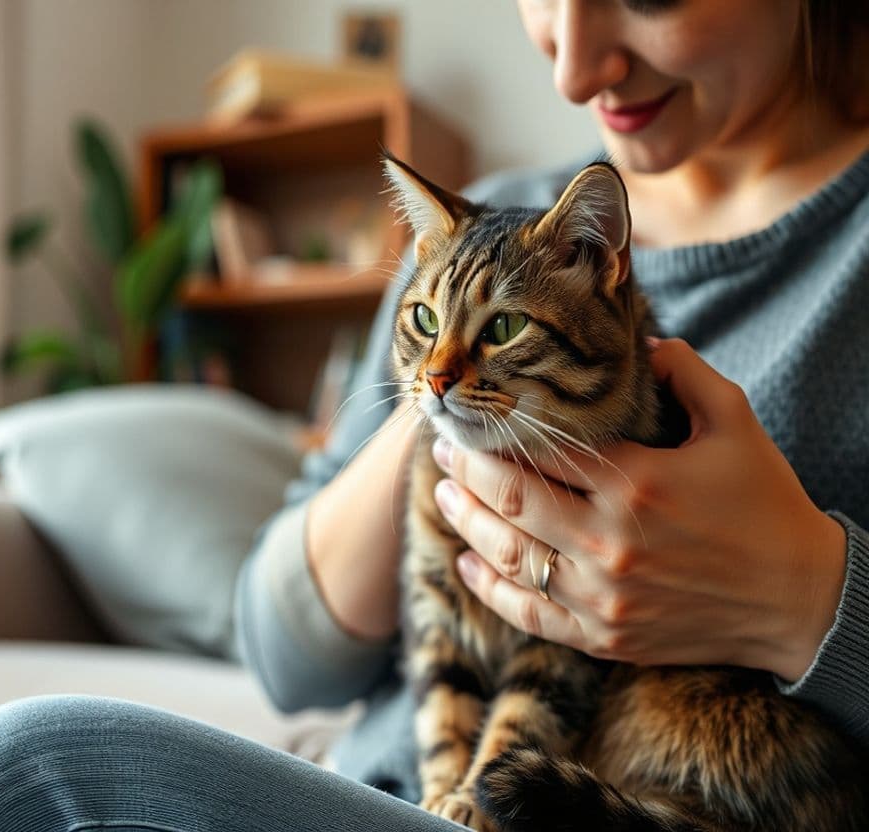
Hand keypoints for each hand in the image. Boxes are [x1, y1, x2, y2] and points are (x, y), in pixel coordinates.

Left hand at [432, 338, 846, 681]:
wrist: (802, 601)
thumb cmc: (767, 505)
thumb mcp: (736, 424)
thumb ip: (685, 374)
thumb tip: (639, 341)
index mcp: (637, 483)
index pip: (542, 450)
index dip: (496, 431)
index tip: (472, 414)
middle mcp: (609, 542)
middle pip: (510, 499)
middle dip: (467, 469)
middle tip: (444, 448)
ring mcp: (603, 597)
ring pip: (508, 556)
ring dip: (466, 522)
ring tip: (444, 494)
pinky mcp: (604, 637)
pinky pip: (529, 614)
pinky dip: (491, 588)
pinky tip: (467, 563)